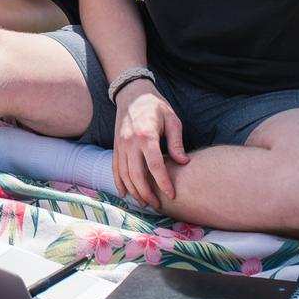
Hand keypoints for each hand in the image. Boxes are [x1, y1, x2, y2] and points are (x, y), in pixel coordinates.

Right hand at [112, 79, 187, 208]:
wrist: (132, 93)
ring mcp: (120, 144)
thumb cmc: (155, 106)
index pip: (155, 165)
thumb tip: (183, 162)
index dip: (163, 182)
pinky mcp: (116, 145)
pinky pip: (115, 167)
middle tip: (157, 205)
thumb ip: (177, 142)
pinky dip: (119, 182)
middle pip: (136, 174)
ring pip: (124, 174)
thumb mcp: (172, 119)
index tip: (172, 195)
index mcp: (146, 135)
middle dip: (146, 193)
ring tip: (145, 203)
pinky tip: (125, 193)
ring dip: (133, 191)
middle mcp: (130, 142)